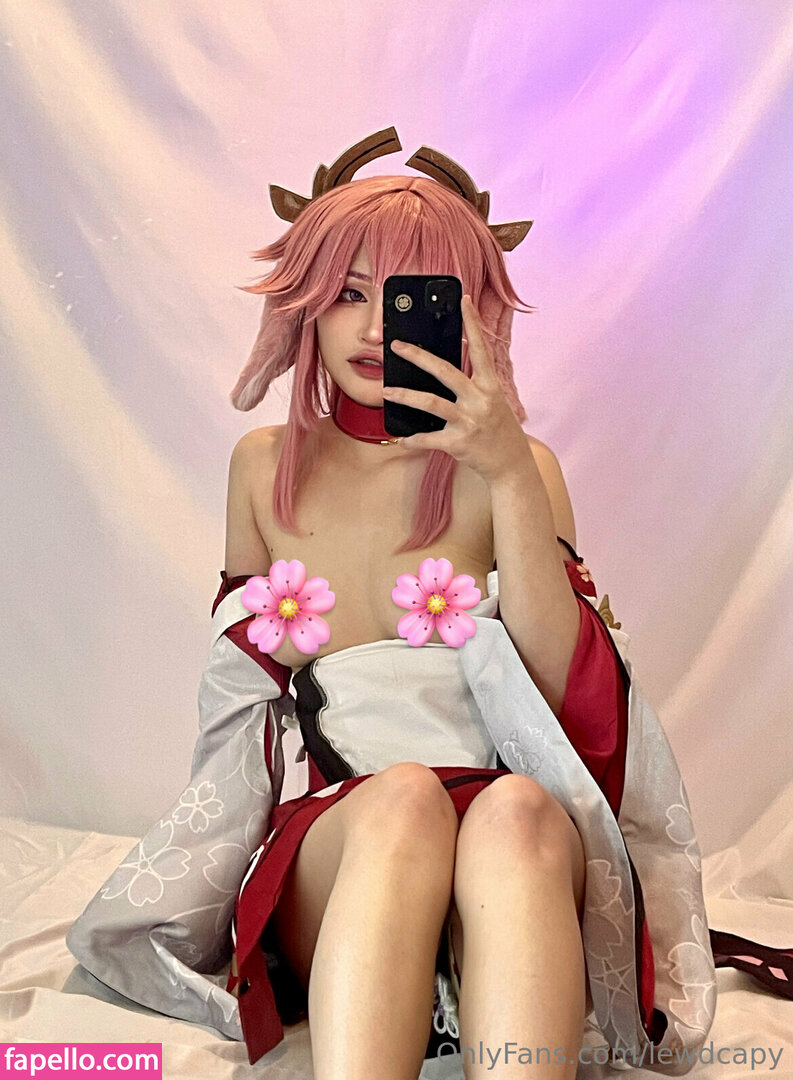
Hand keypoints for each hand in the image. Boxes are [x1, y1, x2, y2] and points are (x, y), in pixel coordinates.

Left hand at [381, 295, 529, 484]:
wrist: (511, 464)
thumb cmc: (498, 429)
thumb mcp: (493, 400)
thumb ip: (474, 383)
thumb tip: (445, 366)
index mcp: (490, 386)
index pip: (480, 348)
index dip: (472, 323)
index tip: (464, 300)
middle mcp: (480, 400)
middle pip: (445, 371)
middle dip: (419, 356)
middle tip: (397, 345)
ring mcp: (469, 421)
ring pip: (431, 403)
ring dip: (405, 396)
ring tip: (386, 391)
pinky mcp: (459, 443)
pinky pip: (429, 438)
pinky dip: (413, 439)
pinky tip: (401, 438)